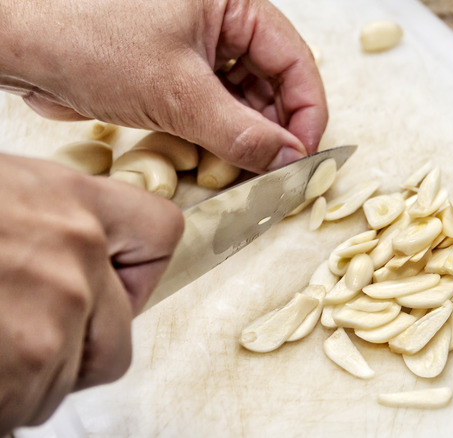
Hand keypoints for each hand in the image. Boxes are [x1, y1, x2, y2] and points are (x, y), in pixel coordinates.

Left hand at [0, 0, 327, 173]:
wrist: (17, 43)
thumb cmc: (85, 38)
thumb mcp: (177, 93)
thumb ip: (241, 132)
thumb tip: (288, 159)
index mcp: (233, 4)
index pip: (294, 60)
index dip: (306, 111)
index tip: (305, 155)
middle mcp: (221, 23)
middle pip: (274, 82)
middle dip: (278, 128)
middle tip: (278, 171)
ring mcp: (198, 48)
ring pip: (246, 99)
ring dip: (250, 137)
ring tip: (249, 170)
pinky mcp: (175, 73)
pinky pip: (215, 108)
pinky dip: (221, 136)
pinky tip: (221, 160)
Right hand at [0, 154, 182, 433]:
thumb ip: (44, 224)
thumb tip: (64, 261)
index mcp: (72, 201)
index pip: (160, 235)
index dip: (138, 272)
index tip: (113, 288)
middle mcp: (75, 259)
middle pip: (117, 342)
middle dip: (72, 356)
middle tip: (19, 343)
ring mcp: (49, 319)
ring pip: (61, 384)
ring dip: (21, 383)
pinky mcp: (19, 370)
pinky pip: (23, 410)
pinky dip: (0, 403)